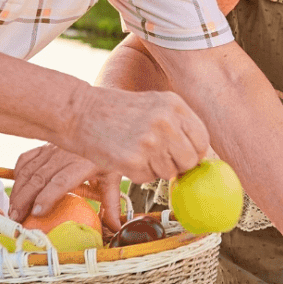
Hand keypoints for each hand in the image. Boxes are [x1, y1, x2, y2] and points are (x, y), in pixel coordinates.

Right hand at [10, 145, 122, 227]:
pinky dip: (17, 174)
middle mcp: (65, 155)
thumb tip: (116, 227)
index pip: (61, 182)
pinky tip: (16, 189)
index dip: (47, 197)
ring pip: (28, 170)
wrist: (103, 130)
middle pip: (39, 179)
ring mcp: (52, 149)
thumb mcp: (113, 178)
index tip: (36, 213)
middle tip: (16, 219)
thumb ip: (112, 203)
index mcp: (84, 163)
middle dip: (24, 200)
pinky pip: (25, 159)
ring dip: (17, 191)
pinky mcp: (44, 146)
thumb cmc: (106, 156)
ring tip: (12, 211)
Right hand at [65, 87, 208, 183]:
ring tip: (138, 152)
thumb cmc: (117, 110)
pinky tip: (125, 156)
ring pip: (169, 172)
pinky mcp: (132, 160)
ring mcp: (149, 141)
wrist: (79, 112)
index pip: (203, 140)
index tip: (184, 155)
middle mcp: (166, 121)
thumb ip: (179, 124)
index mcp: (175, 105)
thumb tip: (201, 153)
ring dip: (155, 169)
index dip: (195, 152)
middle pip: (191, 160)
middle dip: (178, 165)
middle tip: (160, 158)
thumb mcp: (156, 104)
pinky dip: (137, 174)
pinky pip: (147, 178)